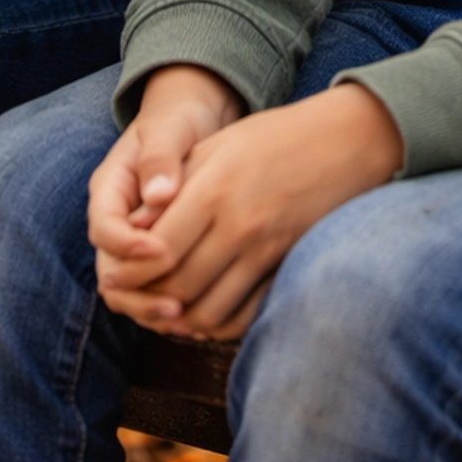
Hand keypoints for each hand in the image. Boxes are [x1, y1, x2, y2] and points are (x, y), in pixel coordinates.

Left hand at [93, 82, 404, 341]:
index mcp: (214, 189)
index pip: (157, 249)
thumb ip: (175, 185)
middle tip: (132, 301)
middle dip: (146, 301)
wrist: (347, 141)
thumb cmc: (275, 137)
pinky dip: (216, 324)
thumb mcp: (218, 145)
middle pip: (178, 286)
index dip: (129, 273)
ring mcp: (266, 250)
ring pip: (208, 310)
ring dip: (179, 319)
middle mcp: (239, 225)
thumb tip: (133, 227)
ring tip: (162, 311)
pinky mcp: (285, 266)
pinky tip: (201, 314)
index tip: (114, 278)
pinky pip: (243, 314)